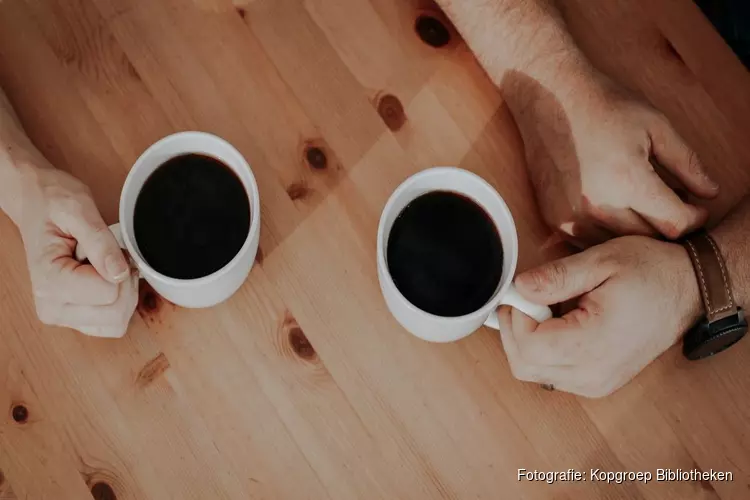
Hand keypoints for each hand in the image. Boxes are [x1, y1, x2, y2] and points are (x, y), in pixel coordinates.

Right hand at [15, 163, 137, 337]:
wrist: (35, 202)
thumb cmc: (52, 202)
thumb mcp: (78, 209)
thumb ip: (100, 242)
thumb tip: (120, 273)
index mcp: (50, 283)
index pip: (110, 293)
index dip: (120, 267)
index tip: (106, 246)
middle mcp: (52, 307)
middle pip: (116, 314)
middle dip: (125, 283)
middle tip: (108, 256)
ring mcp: (63, 315)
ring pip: (116, 324)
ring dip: (123, 295)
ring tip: (105, 266)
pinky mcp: (75, 317)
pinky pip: (112, 324)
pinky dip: (119, 303)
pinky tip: (106, 279)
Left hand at [497, 236, 702, 397]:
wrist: (690, 290)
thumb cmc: (652, 273)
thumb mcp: (602, 262)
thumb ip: (556, 277)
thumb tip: (519, 288)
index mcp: (594, 345)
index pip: (528, 346)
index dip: (515, 316)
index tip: (522, 291)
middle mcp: (592, 375)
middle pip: (523, 366)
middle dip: (515, 329)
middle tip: (529, 298)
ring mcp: (595, 383)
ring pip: (533, 372)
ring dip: (527, 340)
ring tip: (548, 308)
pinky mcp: (596, 383)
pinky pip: (551, 374)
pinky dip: (543, 350)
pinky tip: (559, 323)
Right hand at [508, 73, 718, 246]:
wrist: (549, 98)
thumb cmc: (603, 105)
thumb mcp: (655, 126)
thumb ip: (687, 163)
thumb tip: (711, 192)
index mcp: (628, 182)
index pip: (675, 223)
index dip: (694, 218)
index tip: (696, 208)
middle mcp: (598, 207)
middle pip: (648, 238)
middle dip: (667, 225)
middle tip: (673, 205)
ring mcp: (572, 217)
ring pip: (618, 244)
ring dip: (636, 231)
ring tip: (643, 206)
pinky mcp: (554, 219)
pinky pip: (589, 240)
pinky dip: (607, 231)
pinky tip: (613, 208)